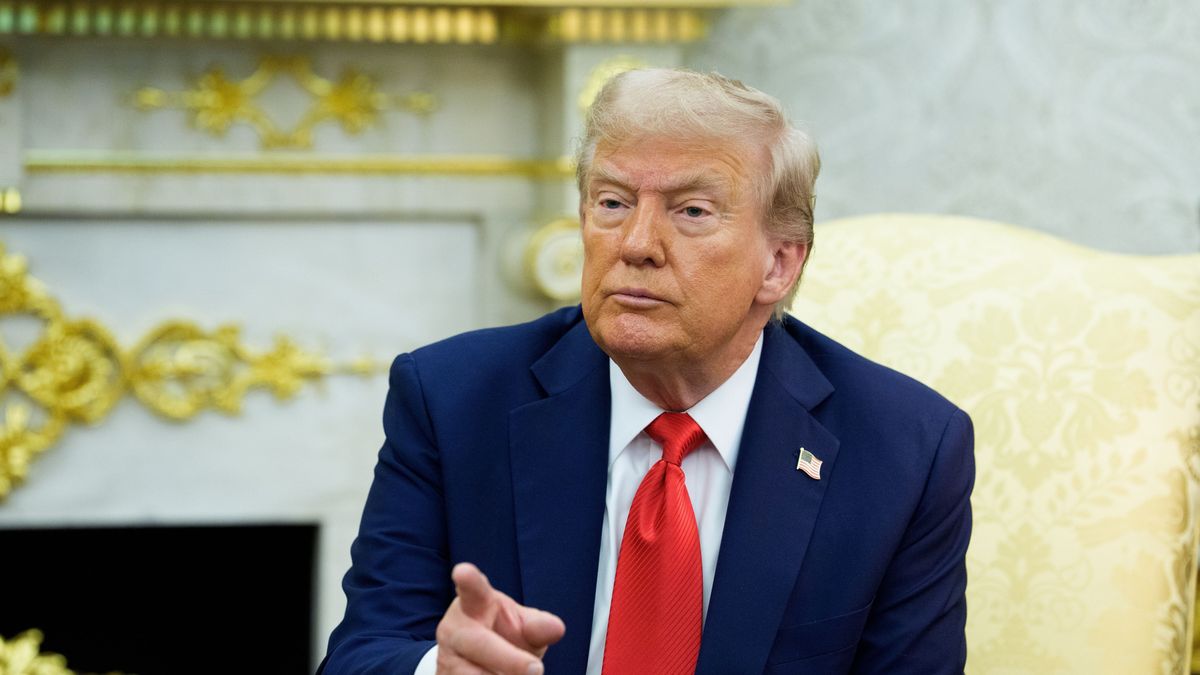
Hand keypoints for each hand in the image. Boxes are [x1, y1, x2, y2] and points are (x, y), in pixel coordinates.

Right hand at [435, 562, 565, 674]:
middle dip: (509, 659)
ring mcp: (448, 657)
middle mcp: (456, 628)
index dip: (468, 580)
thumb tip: (556, 628)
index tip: (463, 571)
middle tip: (536, 669)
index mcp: (475, 603)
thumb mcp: (523, 625)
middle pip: (480, 643)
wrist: (475, 660)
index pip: (472, 589)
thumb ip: (538, 626)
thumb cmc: (502, 633)